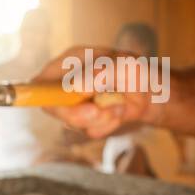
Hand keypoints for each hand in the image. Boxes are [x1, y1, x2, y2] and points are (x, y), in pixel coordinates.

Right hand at [31, 45, 155, 139]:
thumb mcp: (125, 65)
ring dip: (99, 119)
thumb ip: (101, 72)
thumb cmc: (137, 71)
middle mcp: (68, 85)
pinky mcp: (88, 121)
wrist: (154, 93)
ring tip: (118, 106)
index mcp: (71, 63)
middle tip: (98, 111)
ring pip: (73, 123)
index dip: (40, 94)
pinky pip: (91, 131)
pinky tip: (119, 112)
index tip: (62, 102)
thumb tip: (76, 87)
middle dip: (76, 113)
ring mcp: (77, 105)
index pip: (41, 82)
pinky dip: (108, 125)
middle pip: (53, 108)